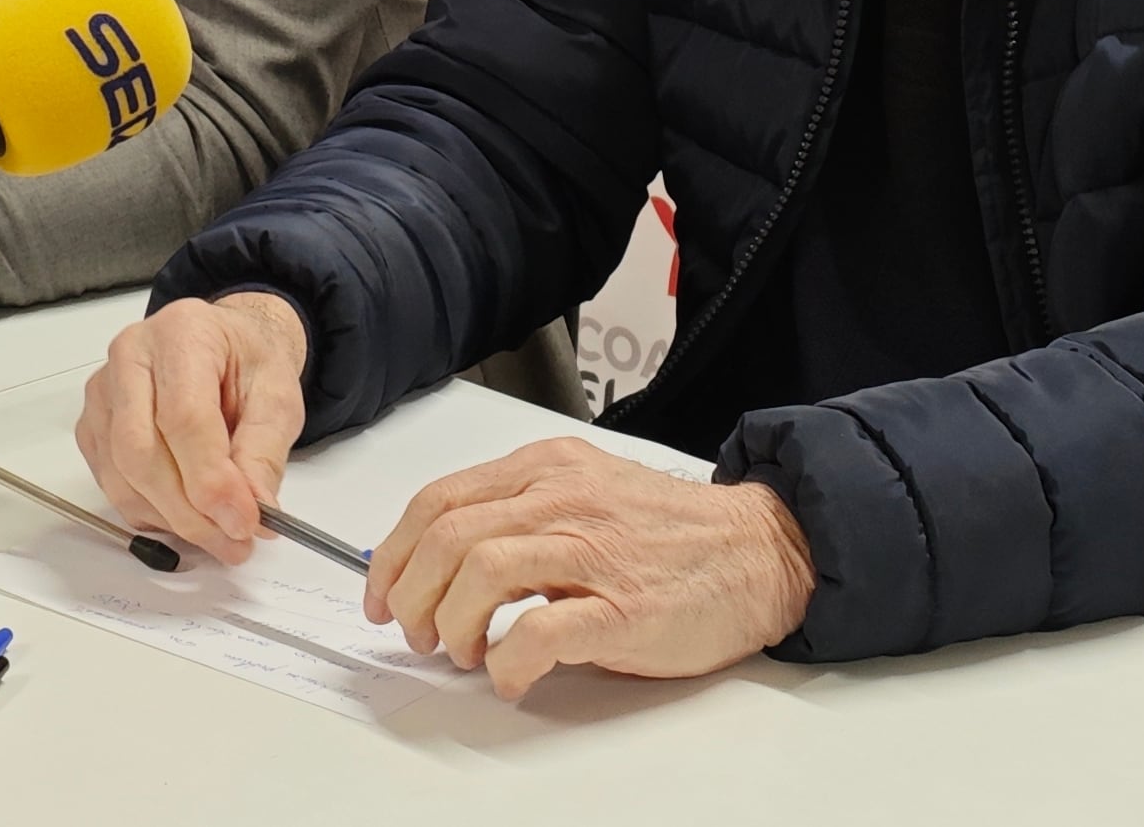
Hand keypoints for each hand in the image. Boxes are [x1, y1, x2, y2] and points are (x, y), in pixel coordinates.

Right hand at [74, 292, 308, 559]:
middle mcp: (130, 357)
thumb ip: (265, 452)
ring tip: (219, 536)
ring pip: (121, 476)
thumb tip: (253, 510)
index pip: (183, 417)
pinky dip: (150, 514)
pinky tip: (187, 515)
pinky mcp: (92, 425)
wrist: (224, 346)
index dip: (211, 480)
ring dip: (171, 521)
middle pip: (140, 451)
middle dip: (189, 512)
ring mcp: (102, 392)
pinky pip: (112, 484)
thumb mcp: (278, 396)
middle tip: (234, 541)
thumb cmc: (247, 362)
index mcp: (181, 333)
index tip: (244, 522)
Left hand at [365, 437, 814, 699]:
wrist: (761, 550)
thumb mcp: (585, 495)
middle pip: (447, 536)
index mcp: (547, 468)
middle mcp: (563, 498)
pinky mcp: (623, 608)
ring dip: (451, 624)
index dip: (393, 554)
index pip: (438, 500)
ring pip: (481, 571)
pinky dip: (507, 661)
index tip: (382, 593)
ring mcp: (594, 551)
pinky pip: (541, 631)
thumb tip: (441, 568)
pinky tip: (511, 676)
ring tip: (464, 654)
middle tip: (418, 634)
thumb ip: (520, 516)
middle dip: (411, 594)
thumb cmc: (670, 534)